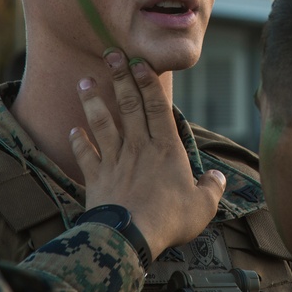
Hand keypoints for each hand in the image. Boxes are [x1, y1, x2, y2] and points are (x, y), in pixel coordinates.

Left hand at [69, 48, 225, 257]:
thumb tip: (219, 178)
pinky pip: (86, 154)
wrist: (130, 237)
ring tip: (84, 81)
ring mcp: (115, 161)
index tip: (140, 62)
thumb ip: (211, 188)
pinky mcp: (97, 177)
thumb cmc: (170, 220)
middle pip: (128, 106)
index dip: (148, 83)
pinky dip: (78, 142)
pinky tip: (73, 130)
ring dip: (92, 101)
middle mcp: (139, 148)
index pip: (157, 107)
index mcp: (166, 150)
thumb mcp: (203, 206)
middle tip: (111, 54)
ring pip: (103, 123)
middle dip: (120, 78)